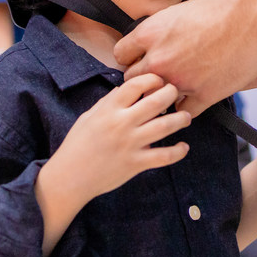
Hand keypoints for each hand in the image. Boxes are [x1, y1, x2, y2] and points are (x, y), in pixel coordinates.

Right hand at [46, 73, 191, 205]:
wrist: (70, 177)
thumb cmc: (77, 145)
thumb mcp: (89, 116)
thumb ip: (108, 102)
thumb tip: (126, 90)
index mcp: (109, 109)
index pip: (136, 84)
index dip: (152, 79)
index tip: (159, 81)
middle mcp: (122, 123)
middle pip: (156, 101)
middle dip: (171, 93)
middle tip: (176, 94)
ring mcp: (130, 144)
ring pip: (165, 126)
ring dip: (181, 119)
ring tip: (186, 117)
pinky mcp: (136, 163)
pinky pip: (164, 156)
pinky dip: (178, 151)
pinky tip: (184, 147)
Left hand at [116, 0, 256, 112]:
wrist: (253, 18)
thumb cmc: (222, 9)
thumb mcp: (179, 11)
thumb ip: (160, 30)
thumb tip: (153, 39)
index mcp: (150, 33)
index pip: (121, 55)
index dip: (132, 58)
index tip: (140, 59)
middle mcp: (159, 58)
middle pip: (133, 79)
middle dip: (143, 78)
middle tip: (157, 76)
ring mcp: (180, 79)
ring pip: (156, 98)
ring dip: (163, 95)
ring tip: (175, 88)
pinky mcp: (202, 95)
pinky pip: (182, 111)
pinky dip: (186, 107)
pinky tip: (192, 99)